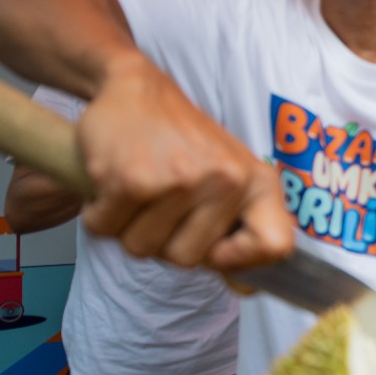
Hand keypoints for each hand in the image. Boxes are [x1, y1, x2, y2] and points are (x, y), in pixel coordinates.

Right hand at [76, 55, 292, 270]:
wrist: (135, 87)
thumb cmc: (183, 141)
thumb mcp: (230, 176)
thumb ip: (241, 229)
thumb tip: (248, 287)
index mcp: (257, 182)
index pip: (275, 246)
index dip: (242, 261)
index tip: (215, 250)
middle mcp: (225, 180)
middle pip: (187, 261)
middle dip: (163, 241)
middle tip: (161, 202)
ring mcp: (179, 180)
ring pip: (142, 249)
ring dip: (128, 226)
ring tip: (139, 187)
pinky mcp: (132, 179)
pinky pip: (107, 229)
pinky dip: (100, 213)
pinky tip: (114, 181)